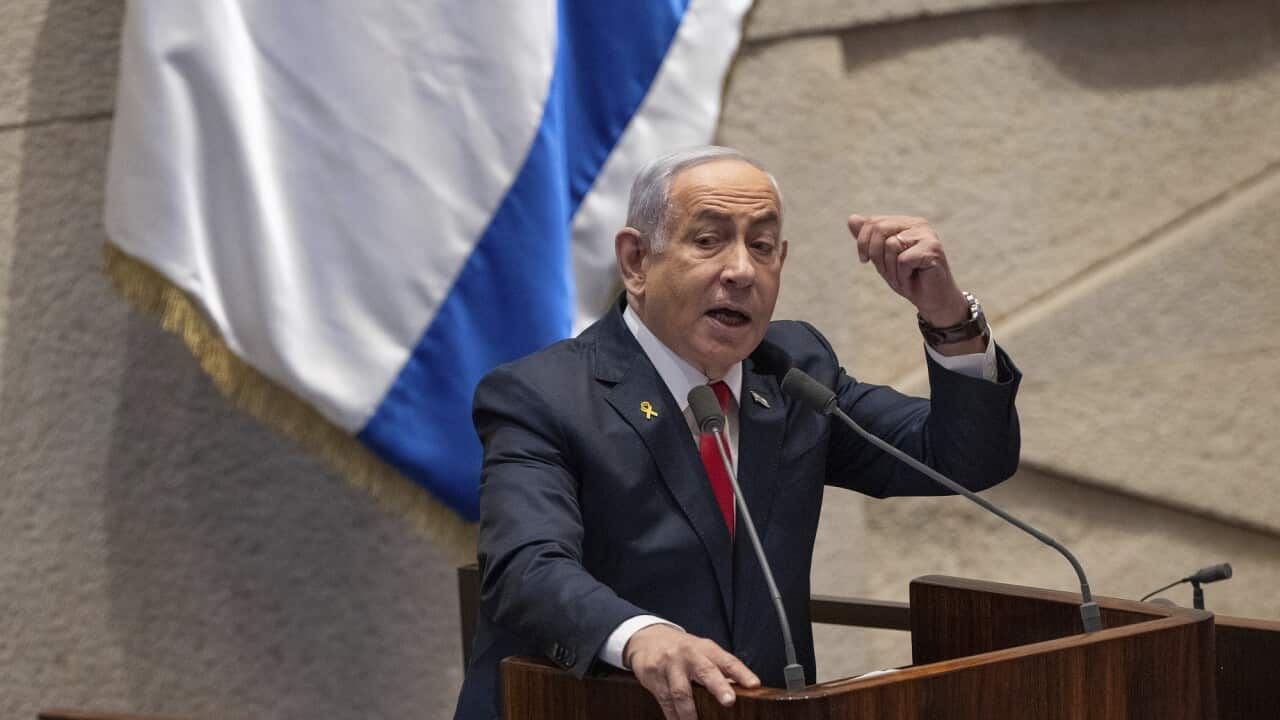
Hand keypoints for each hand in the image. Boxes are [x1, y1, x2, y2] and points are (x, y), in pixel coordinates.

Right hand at [623, 623, 760, 719]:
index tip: (754, 685)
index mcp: (706, 649)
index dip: (741, 673)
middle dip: (718, 687)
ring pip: (681, 692)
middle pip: (705, 671)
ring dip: (691, 713)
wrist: (647, 638)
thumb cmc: (684, 649)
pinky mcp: (654, 679)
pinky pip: (666, 702)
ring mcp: (670, 667)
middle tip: (729, 701)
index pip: (727, 660)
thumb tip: (743, 690)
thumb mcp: (703, 652)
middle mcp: (689, 656)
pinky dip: (674, 717)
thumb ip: (720, 669)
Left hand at [848, 214, 968, 326]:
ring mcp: (927, 235)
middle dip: (877, 256)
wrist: (932, 300)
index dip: (863, 243)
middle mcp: (918, 224)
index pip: (873, 222)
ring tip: (904, 276)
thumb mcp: (881, 258)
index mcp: (905, 223)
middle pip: (879, 229)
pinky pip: (903, 259)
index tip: (865, 260)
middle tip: (888, 271)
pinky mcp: (933, 249)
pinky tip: (913, 277)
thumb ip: (868, 238)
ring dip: (891, 268)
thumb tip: (851, 218)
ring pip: (891, 245)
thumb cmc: (908, 278)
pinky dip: (903, 274)